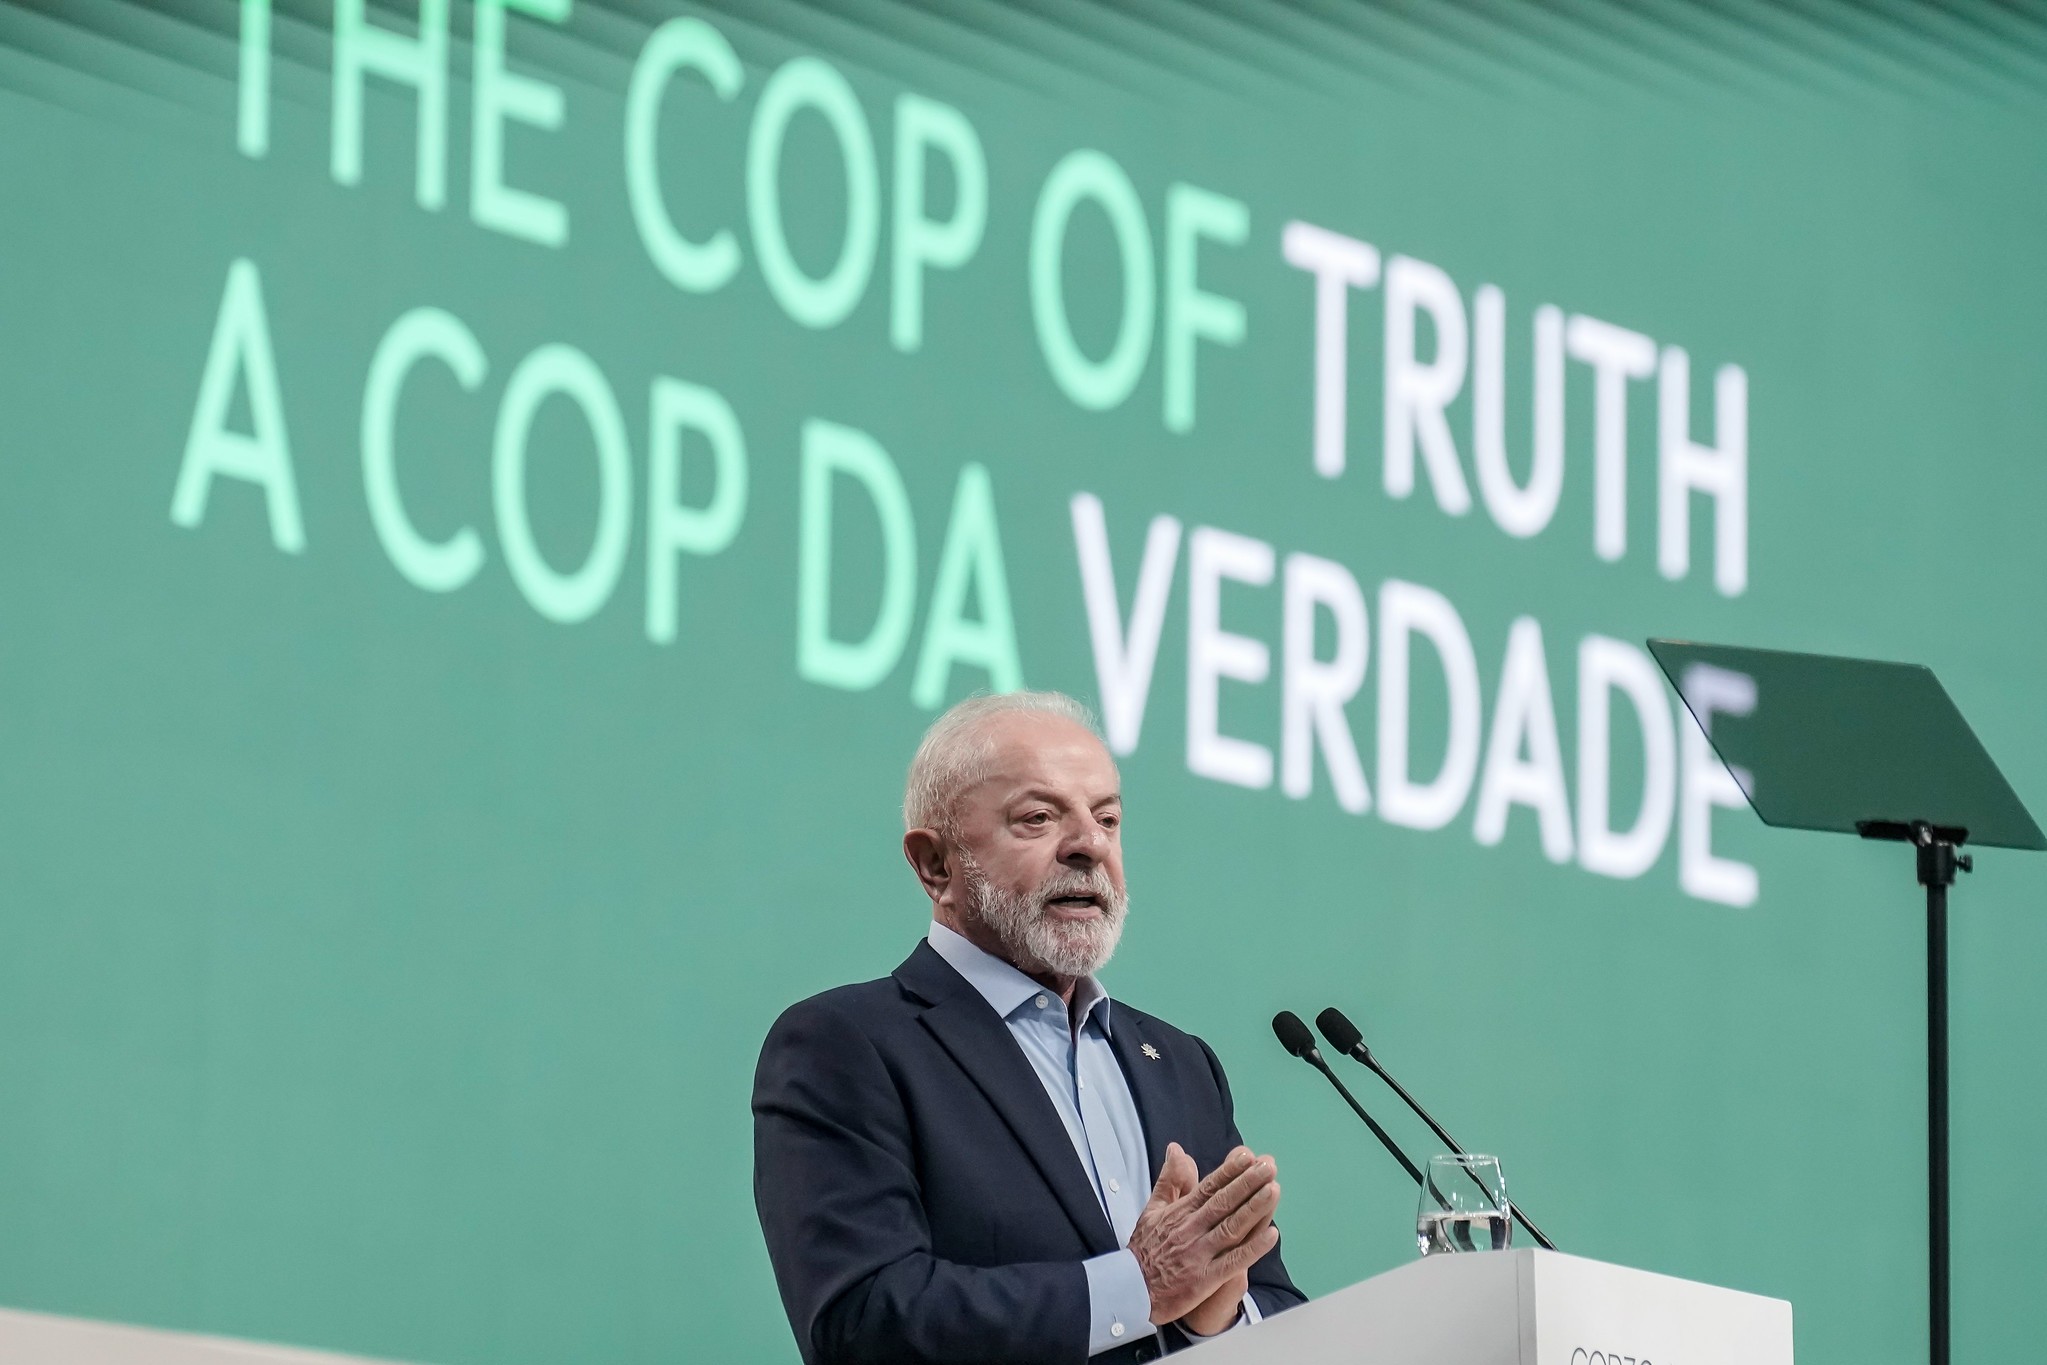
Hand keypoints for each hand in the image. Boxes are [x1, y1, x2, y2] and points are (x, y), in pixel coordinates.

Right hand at [1127, 1143, 1279, 1324]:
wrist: (1131, 1290)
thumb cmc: (1144, 1249)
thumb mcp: (1152, 1209)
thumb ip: (1169, 1180)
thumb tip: (1177, 1149)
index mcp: (1181, 1212)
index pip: (1209, 1187)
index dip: (1230, 1171)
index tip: (1249, 1156)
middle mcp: (1191, 1229)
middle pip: (1224, 1203)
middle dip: (1248, 1183)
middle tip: (1269, 1167)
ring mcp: (1199, 1254)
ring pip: (1231, 1228)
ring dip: (1254, 1209)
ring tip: (1273, 1190)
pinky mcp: (1205, 1279)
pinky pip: (1233, 1262)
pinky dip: (1252, 1248)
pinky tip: (1271, 1235)